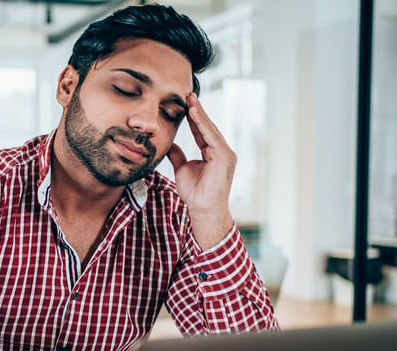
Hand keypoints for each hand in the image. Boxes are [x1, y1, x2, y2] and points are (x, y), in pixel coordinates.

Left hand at [167, 93, 235, 249]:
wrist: (203, 209)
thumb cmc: (195, 193)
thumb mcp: (182, 169)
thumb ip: (178, 155)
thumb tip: (170, 144)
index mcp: (213, 153)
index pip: (201, 131)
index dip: (193, 118)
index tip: (184, 104)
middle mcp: (222, 151)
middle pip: (207, 127)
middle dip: (197, 111)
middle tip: (188, 94)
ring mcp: (225, 153)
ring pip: (210, 129)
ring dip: (199, 114)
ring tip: (190, 99)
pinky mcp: (224, 157)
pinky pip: (211, 137)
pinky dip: (202, 125)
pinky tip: (194, 113)